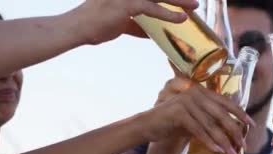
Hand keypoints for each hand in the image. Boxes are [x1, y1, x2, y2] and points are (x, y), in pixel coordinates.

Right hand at [74, 0, 198, 42]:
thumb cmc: (96, 24)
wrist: (78, 28)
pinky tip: (181, 18)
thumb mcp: (121, 21)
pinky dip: (168, 14)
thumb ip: (137, 23)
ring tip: (194, 6)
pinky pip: (152, 8)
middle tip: (194, 1)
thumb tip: (151, 33)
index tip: (184, 1)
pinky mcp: (126, 4)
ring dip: (179, 0)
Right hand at [140, 81, 254, 153]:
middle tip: (243, 145)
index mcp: (201, 92)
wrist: (148, 126)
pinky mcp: (178, 113)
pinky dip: (208, 141)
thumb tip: (232, 132)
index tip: (251, 125)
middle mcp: (195, 93)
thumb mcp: (195, 119)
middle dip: (234, 131)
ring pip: (211, 124)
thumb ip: (210, 120)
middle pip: (221, 114)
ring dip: (223, 141)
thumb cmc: (172, 123)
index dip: (240, 113)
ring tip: (231, 153)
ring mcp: (187, 102)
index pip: (226, 102)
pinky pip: (198, 130)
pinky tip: (216, 151)